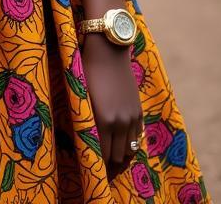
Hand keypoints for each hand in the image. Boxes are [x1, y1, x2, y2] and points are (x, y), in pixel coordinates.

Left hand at [82, 34, 142, 179]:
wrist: (108, 50)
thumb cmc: (87, 69)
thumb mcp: (82, 96)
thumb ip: (86, 120)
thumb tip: (86, 139)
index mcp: (103, 120)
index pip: (102, 155)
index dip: (97, 165)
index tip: (91, 169)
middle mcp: (120, 122)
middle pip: (117, 156)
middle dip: (108, 163)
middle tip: (99, 165)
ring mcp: (132, 117)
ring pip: (128, 149)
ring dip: (119, 155)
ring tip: (109, 157)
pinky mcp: (138, 110)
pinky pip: (136, 137)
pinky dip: (129, 143)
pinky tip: (120, 142)